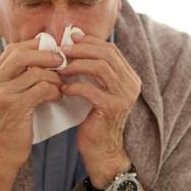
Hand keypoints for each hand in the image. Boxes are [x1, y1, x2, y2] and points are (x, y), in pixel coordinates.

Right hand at [0, 38, 64, 171]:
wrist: (2, 155)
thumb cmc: (12, 126)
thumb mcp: (9, 98)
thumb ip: (19, 78)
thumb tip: (45, 55)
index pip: (13, 49)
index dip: (35, 46)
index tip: (53, 50)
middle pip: (21, 53)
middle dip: (46, 55)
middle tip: (63, 61)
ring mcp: (1, 94)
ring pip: (35, 72)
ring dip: (53, 77)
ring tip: (60, 85)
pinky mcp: (14, 106)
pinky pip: (41, 89)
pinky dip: (54, 90)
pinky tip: (57, 97)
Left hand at [60, 33, 141, 186]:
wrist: (102, 151)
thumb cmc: (94, 119)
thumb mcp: (96, 90)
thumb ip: (91, 70)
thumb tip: (74, 40)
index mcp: (129, 77)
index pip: (110, 49)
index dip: (89, 41)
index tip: (69, 39)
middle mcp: (131, 84)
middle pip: (105, 54)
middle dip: (80, 50)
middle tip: (60, 51)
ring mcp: (124, 96)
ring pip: (100, 67)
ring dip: (76, 65)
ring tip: (60, 69)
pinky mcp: (112, 108)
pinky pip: (90, 89)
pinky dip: (74, 87)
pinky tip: (62, 89)